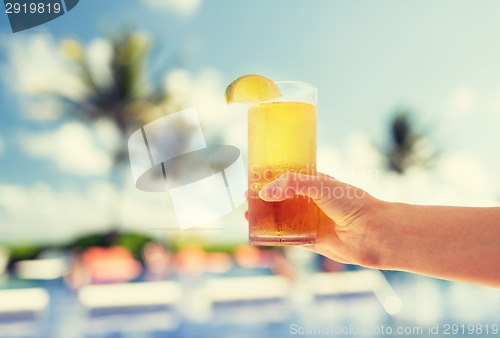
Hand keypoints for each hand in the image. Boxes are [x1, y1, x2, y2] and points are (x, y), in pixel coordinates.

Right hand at [258, 172, 384, 266]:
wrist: (372, 231)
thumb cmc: (352, 202)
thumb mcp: (320, 184)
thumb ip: (292, 184)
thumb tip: (266, 193)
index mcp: (315, 184)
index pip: (288, 177)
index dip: (271, 177)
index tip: (254, 176)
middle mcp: (311, 202)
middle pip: (281, 199)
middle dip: (264, 199)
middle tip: (246, 197)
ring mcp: (311, 222)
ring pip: (282, 218)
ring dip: (265, 217)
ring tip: (247, 215)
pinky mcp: (311, 241)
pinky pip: (288, 238)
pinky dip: (274, 236)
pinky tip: (260, 233)